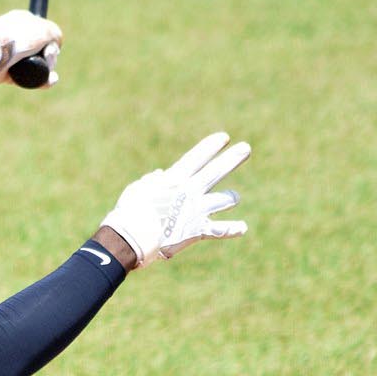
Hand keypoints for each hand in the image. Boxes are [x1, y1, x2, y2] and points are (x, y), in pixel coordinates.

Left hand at [0, 10, 63, 87]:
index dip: (51, 43)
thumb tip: (55, 48)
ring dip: (46, 71)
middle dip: (49, 57)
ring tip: (43, 70)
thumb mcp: (43, 29)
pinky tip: (48, 81)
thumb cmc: (16, 37)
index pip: (44, 34)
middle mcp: (18, 39)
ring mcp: (13, 57)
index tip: (51, 49)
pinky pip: (29, 79)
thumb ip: (54, 34)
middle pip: (43, 51)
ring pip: (37, 66)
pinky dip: (40, 82)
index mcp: (24, 23)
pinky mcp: (8, 73)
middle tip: (47, 57)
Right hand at [100, 132, 249, 268]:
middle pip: (216, 171)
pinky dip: (232, 229)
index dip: (211, 146)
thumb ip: (151, 182)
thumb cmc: (130, 212)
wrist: (134, 238)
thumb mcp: (137, 190)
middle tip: (246, 148)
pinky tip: (243, 228)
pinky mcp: (199, 230)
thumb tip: (159, 176)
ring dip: (230, 197)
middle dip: (232, 159)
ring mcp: (197, 211)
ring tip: (234, 197)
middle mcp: (190, 192)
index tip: (224, 137)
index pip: (197, 157)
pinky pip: (221, 230)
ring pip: (223, 200)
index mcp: (174, 179)